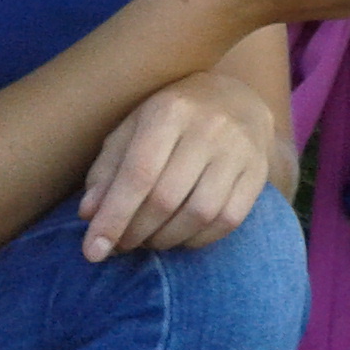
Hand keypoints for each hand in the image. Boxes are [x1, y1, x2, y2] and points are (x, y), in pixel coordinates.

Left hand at [78, 71, 273, 260]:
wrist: (236, 98)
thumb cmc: (170, 119)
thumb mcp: (131, 129)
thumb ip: (107, 170)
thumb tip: (90, 214)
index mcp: (170, 111)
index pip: (139, 175)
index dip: (113, 218)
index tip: (93, 252)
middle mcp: (211, 126)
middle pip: (166, 199)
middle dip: (136, 232)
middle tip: (121, 243)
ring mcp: (241, 148)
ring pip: (200, 213)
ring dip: (166, 239)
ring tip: (149, 239)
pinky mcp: (259, 170)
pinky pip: (229, 219)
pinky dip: (199, 239)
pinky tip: (181, 235)